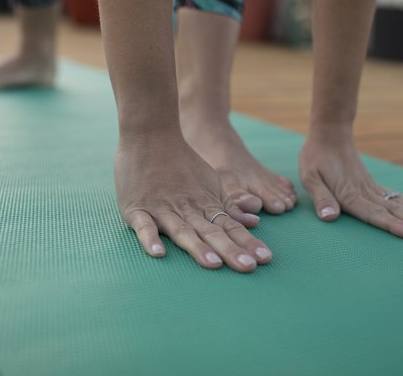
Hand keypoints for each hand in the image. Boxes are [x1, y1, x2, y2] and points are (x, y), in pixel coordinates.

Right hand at [115, 133, 271, 271]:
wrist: (150, 134)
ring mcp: (162, 209)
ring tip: (213, 264)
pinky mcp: (136, 209)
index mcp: (204, 205)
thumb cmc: (181, 161)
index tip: (265, 259)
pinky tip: (158, 253)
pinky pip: (144, 226)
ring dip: (198, 248)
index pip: (230, 228)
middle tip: (249, 267)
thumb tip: (255, 221)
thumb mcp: (211, 181)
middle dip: (231, 250)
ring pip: (183, 231)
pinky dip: (150, 239)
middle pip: (212, 233)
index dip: (247, 243)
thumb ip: (230, 204)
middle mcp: (187, 210)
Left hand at [299, 130, 402, 239]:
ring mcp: (372, 188)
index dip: (394, 226)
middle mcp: (365, 192)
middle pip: (395, 211)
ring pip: (400, 204)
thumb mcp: (310, 178)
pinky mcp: (373, 184)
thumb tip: (329, 218)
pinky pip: (397, 197)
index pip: (374, 214)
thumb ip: (321, 198)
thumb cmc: (315, 157)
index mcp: (349, 194)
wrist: (329, 134)